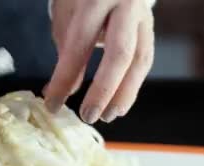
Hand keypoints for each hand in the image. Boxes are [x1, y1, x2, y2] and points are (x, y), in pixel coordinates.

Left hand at [44, 0, 154, 123]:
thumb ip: (66, 54)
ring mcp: (142, 16)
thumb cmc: (81, 0)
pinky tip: (119, 104)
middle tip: (87, 116)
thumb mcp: (67, 18)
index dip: (66, 78)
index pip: (80, 44)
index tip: (53, 104)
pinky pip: (145, 61)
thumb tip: (57, 95)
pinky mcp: (150, 28)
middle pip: (119, 54)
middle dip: (103, 90)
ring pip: (140, 60)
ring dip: (124, 94)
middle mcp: (125, 5)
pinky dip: (132, 85)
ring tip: (108, 116)